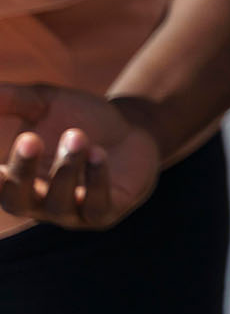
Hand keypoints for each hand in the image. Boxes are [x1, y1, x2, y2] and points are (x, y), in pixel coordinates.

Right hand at [0, 84, 159, 228]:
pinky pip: (95, 206)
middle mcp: (36, 202)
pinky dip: (96, 181)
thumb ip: (12, 99)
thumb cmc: (80, 118)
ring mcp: (70, 213)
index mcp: (14, 178)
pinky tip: (98, 153)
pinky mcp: (104, 214)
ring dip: (65, 168)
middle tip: (29, 138)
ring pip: (58, 203)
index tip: (4, 152)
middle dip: (21, 170)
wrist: (133, 129)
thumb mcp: (45, 102)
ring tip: (77, 136)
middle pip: (16, 200)